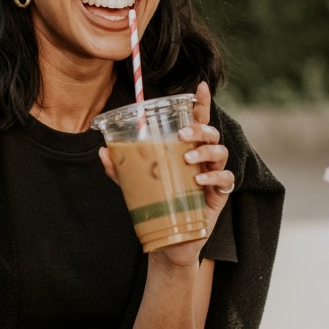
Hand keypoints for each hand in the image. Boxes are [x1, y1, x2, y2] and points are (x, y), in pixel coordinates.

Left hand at [100, 81, 232, 266]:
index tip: (199, 86)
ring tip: (188, 158)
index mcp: (186, 149)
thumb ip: (122, 168)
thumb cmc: (158, 206)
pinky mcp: (220, 195)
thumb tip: (103, 152)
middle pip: (211, 132)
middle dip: (199, 128)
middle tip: (182, 135)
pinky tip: (199, 181)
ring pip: (221, 152)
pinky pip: (226, 179)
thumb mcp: (136, 185)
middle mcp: (202, 159)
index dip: (201, 102)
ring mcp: (213, 175)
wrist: (170, 242)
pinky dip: (214, 177)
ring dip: (205, 151)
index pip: (197, 121)